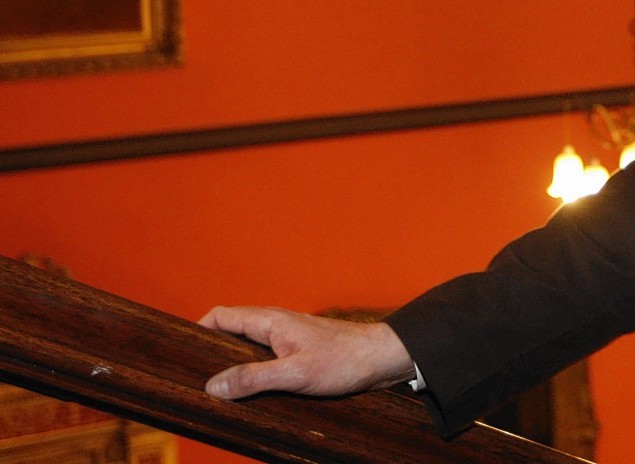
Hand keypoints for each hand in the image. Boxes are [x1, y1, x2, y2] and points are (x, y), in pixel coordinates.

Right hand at [199, 306, 414, 399]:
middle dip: (208, 351)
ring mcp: (287, 338)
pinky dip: (250, 371)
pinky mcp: (298, 353)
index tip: (178, 353)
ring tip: (213, 390)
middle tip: (190, 378)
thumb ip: (253, 378)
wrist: (381, 359)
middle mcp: (275, 325)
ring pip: (246, 347)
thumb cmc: (344, 361)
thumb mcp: (294, 374)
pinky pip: (263, 358)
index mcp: (270, 321)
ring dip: (230, 364)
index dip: (196, 330)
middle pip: (230, 331)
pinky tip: (247, 393)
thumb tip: (212, 386)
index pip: (221, 316)